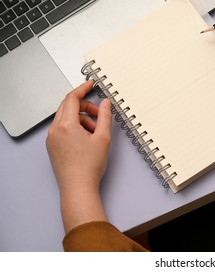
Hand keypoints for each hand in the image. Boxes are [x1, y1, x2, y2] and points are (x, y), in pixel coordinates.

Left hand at [46, 80, 112, 232]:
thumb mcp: (103, 138)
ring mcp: (52, 138)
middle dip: (85, 106)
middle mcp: (55, 130)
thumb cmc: (89, 167)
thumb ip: (105, 117)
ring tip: (96, 131)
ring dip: (81, 118)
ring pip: (66, 118)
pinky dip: (75, 127)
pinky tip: (87, 138)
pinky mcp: (52, 146)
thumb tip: (106, 103)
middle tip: (100, 112)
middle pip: (68, 107)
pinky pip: (63, 128)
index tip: (91, 84)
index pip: (72, 98)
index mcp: (65, 125)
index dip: (83, 89)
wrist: (78, 188)